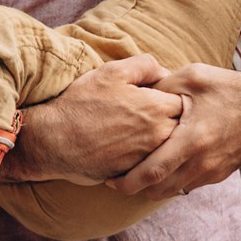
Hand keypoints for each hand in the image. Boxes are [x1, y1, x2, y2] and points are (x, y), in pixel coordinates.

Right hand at [0, 55, 181, 182]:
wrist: (55, 140)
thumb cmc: (82, 103)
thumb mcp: (111, 72)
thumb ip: (144, 66)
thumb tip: (165, 73)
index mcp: (157, 107)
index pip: (185, 102)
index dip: (173, 97)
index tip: (160, 96)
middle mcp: (158, 135)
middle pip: (182, 127)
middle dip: (173, 119)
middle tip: (151, 114)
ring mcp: (149, 157)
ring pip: (169, 147)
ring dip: (162, 139)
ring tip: (139, 131)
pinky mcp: (136, 174)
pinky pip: (153, 164)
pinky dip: (147, 157)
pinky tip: (129, 147)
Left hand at [110, 57, 240, 198]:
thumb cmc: (229, 87)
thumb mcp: (192, 77)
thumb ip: (160, 87)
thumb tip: (134, 93)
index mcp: (192, 140)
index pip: (151, 173)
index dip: (126, 182)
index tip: (109, 179)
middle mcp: (203, 162)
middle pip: (158, 190)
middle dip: (134, 190)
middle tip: (116, 181)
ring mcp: (213, 171)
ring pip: (174, 190)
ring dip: (153, 187)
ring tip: (136, 174)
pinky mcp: (221, 174)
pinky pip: (189, 184)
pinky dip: (173, 181)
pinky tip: (163, 166)